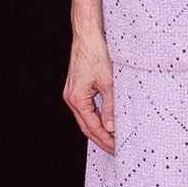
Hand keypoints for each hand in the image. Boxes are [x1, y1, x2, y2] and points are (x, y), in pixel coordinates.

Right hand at [63, 33, 115, 153]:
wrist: (87, 36)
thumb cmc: (97, 54)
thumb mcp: (109, 82)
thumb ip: (110, 106)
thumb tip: (112, 127)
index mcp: (77, 99)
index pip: (92, 127)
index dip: (105, 140)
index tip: (117, 149)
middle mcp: (71, 98)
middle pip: (86, 127)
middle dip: (101, 140)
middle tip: (116, 150)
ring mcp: (72, 94)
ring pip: (85, 119)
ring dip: (98, 130)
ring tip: (113, 140)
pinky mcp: (76, 88)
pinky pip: (86, 109)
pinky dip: (95, 118)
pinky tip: (106, 123)